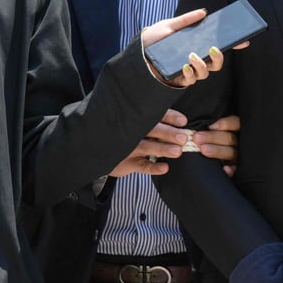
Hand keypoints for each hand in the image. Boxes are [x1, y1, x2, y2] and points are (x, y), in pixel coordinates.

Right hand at [109, 110, 240, 177]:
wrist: (99, 148)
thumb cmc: (126, 135)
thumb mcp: (136, 125)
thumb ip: (156, 122)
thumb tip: (183, 123)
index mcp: (138, 119)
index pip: (155, 114)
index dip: (170, 117)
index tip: (183, 122)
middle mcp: (133, 131)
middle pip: (152, 130)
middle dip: (168, 133)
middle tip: (183, 138)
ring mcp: (128, 147)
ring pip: (146, 147)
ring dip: (162, 149)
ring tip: (177, 151)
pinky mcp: (125, 163)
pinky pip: (140, 166)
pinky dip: (153, 167)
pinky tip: (165, 168)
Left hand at [141, 8, 248, 86]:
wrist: (134, 55)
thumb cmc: (152, 41)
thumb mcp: (168, 26)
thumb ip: (186, 20)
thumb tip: (204, 12)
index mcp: (196, 46)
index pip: (218, 47)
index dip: (233, 45)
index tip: (244, 40)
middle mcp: (195, 60)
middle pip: (216, 63)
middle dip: (220, 58)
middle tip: (214, 48)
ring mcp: (188, 71)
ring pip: (205, 73)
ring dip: (202, 65)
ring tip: (192, 55)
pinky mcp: (178, 79)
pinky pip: (190, 80)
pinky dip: (190, 72)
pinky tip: (185, 66)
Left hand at [195, 114, 240, 176]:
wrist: (215, 160)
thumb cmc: (207, 138)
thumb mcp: (212, 129)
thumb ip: (208, 126)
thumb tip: (195, 122)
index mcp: (236, 129)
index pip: (234, 123)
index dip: (225, 124)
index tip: (210, 126)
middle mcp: (239, 142)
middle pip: (230, 138)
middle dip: (213, 137)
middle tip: (196, 138)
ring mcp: (238, 155)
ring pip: (231, 152)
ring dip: (217, 151)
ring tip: (203, 150)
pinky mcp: (236, 168)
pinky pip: (235, 169)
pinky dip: (231, 170)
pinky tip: (225, 170)